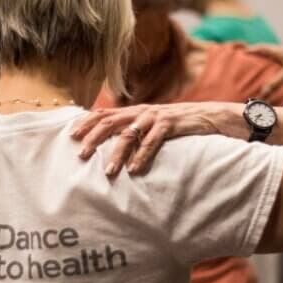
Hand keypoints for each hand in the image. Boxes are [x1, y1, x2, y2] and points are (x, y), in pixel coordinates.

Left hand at [71, 102, 241, 175]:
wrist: (212, 116)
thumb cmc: (179, 125)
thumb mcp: (153, 126)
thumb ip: (135, 131)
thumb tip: (114, 146)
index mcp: (134, 111)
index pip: (103, 113)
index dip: (86, 123)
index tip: (70, 135)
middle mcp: (142, 112)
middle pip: (110, 122)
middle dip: (93, 138)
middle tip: (80, 155)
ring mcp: (156, 117)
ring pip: (129, 134)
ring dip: (117, 153)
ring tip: (108, 171)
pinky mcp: (171, 125)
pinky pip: (153, 141)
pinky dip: (143, 156)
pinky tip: (135, 170)